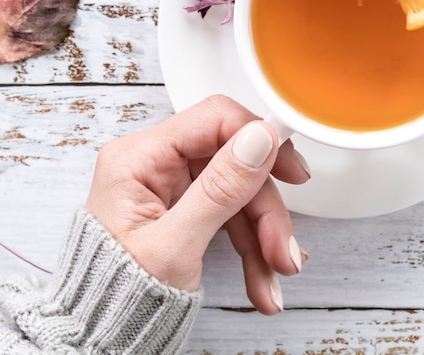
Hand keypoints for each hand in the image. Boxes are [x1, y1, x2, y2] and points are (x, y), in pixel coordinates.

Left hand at [85, 94, 309, 314]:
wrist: (102, 337)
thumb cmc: (116, 300)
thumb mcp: (174, 247)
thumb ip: (219, 189)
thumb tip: (259, 138)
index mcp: (139, 158)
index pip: (213, 120)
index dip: (259, 139)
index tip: (291, 168)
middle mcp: (155, 163)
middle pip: (234, 163)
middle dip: (265, 211)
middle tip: (284, 249)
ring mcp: (171, 184)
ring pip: (238, 193)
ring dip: (263, 236)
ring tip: (273, 276)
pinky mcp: (185, 205)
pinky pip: (230, 214)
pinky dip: (251, 246)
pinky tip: (262, 277)